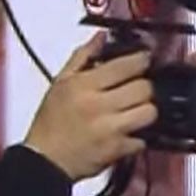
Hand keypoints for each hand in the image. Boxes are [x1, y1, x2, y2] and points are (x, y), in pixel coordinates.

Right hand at [21, 33, 155, 181]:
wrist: (46, 158)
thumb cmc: (52, 119)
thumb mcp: (61, 82)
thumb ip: (83, 57)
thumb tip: (102, 36)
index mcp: (83, 85)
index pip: (126, 66)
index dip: (141, 60)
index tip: (145, 59)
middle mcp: (99, 105)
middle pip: (144, 89)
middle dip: (145, 87)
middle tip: (138, 89)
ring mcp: (111, 129)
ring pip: (149, 113)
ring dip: (146, 111)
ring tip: (135, 111)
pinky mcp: (118, 150)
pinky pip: (144, 139)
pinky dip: (140, 136)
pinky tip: (129, 132)